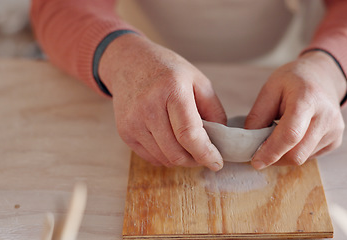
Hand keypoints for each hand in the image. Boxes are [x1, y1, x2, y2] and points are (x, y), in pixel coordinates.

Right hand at [99, 34, 225, 170]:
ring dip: (181, 159)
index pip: (189, 133)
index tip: (217, 163)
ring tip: (188, 146)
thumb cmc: (168, 71)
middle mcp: (149, 106)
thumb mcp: (199, 81)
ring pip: (164, 158)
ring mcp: (133, 121)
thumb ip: (214, 111)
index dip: (205, 153)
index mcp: (171, 90)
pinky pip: (151, 157)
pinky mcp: (125, 132)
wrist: (129, 63)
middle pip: (176, 152)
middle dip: (195, 160)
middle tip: (205, 155)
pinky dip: (166, 157)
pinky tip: (171, 142)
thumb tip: (221, 140)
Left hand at [245, 51, 346, 168]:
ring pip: (303, 158)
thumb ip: (258, 115)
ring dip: (285, 154)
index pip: (290, 134)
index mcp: (308, 99)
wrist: (322, 76)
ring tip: (279, 134)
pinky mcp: (336, 141)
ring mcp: (334, 130)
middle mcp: (327, 116)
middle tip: (261, 150)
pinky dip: (296, 151)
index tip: (256, 161)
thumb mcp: (270, 88)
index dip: (271, 151)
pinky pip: (310, 156)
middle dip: (275, 158)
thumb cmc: (293, 80)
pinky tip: (295, 135)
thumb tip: (249, 143)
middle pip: (297, 153)